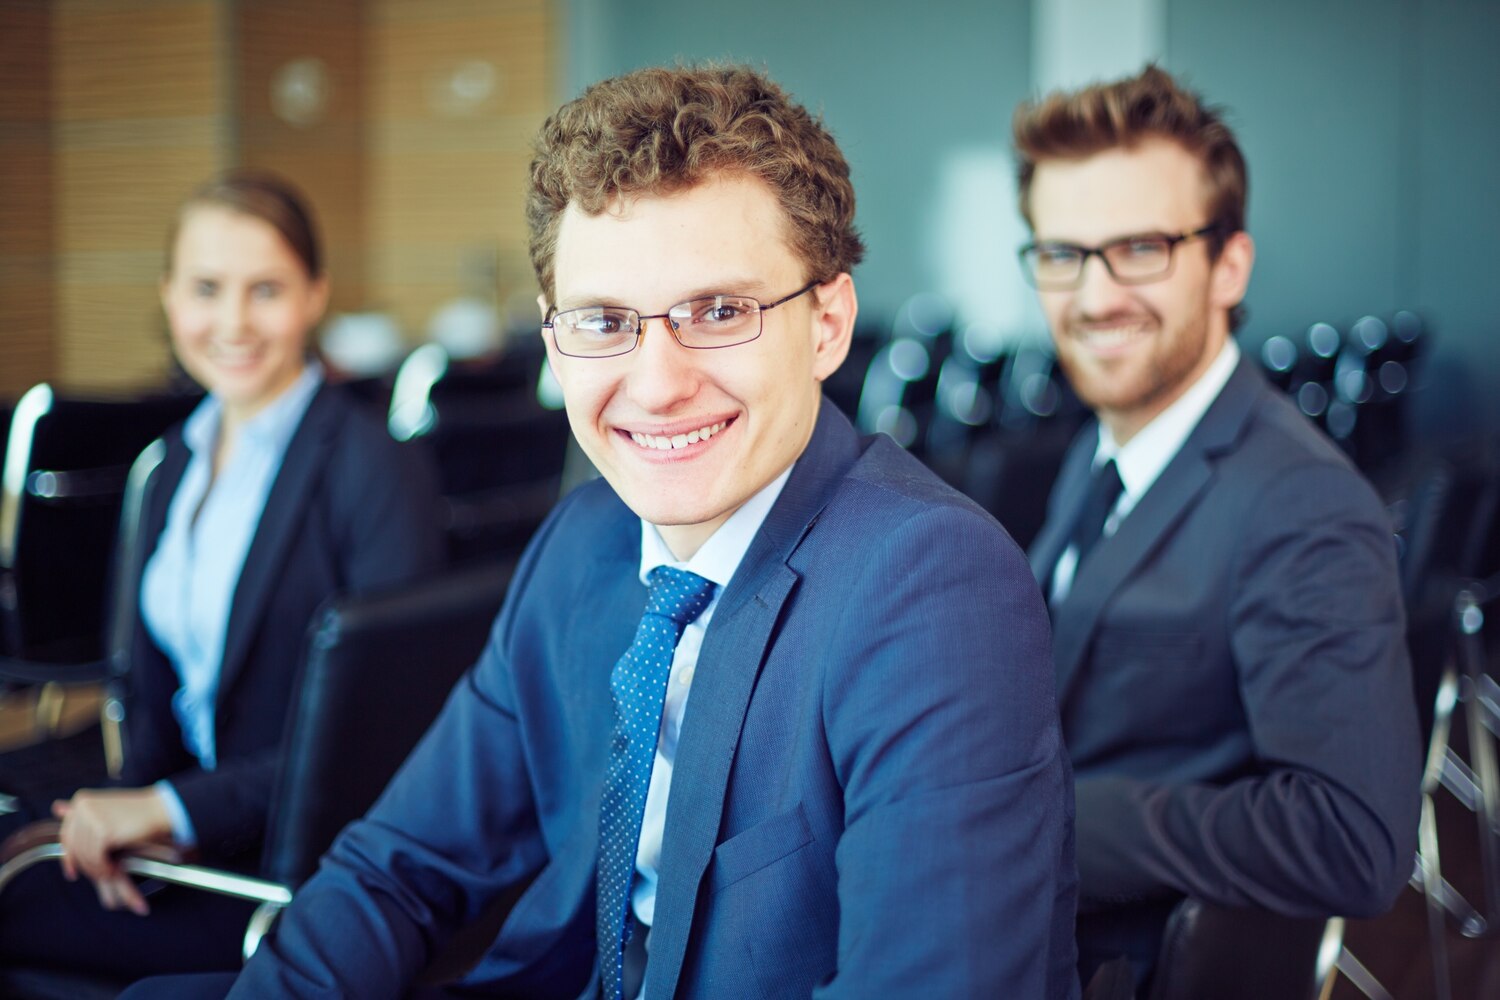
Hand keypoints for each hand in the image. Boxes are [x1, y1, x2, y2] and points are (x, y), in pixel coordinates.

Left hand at [51, 787, 173, 914]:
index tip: (72, 872)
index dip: (69, 857)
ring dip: (97, 868)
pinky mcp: (103, 831)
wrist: (161, 810)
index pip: (66, 835)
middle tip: (101, 874)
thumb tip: (56, 807)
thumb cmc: (137, 812)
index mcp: (82, 801)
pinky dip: (103, 868)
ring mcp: (92, 818)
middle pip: (75, 847)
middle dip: (87, 865)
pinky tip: (114, 869)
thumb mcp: (105, 809)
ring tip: (110, 872)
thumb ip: (82, 811)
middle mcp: (83, 807)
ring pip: (85, 855)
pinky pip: (96, 858)